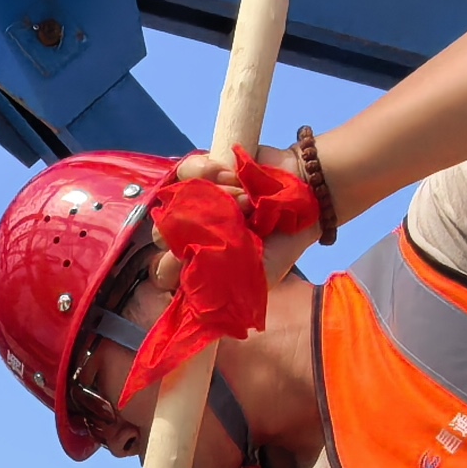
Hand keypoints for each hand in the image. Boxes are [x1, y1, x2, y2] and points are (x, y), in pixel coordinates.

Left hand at [171, 144, 317, 283]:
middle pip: (160, 235)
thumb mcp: (257, 275)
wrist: (306, 196)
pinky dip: (209, 171)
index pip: (163, 273)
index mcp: (200, 265)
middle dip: (198, 229)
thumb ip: (225, 288)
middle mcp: (192, 234)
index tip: (200, 258)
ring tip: (246, 198)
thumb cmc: (282, 242)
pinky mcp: (202, 171)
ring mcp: (194, 202)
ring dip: (213, 198)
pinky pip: (186, 170)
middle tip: (237, 223)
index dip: (173, 266)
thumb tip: (191, 297)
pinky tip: (233, 174)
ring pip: (174, 202)